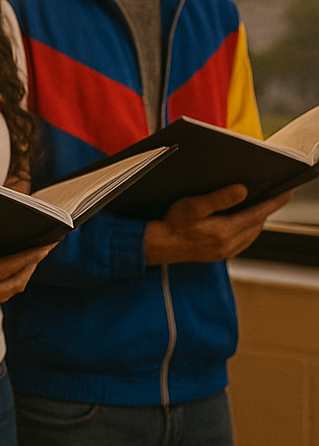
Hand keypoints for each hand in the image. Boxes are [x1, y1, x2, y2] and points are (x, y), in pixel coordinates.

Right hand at [0, 229, 52, 311]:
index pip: (5, 269)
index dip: (27, 258)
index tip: (44, 247)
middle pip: (14, 283)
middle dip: (32, 266)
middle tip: (46, 249)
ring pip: (10, 292)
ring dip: (25, 276)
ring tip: (34, 259)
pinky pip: (2, 296)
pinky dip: (13, 283)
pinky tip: (16, 272)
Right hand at [145, 185, 291, 264]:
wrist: (160, 245)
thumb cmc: (173, 223)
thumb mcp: (193, 205)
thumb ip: (219, 199)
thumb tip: (242, 190)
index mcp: (224, 231)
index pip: (257, 214)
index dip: (273, 203)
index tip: (286, 192)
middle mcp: (229, 244)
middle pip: (256, 224)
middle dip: (265, 209)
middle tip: (273, 195)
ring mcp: (226, 251)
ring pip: (251, 233)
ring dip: (257, 220)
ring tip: (259, 206)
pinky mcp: (221, 255)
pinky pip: (243, 241)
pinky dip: (247, 229)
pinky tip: (242, 222)